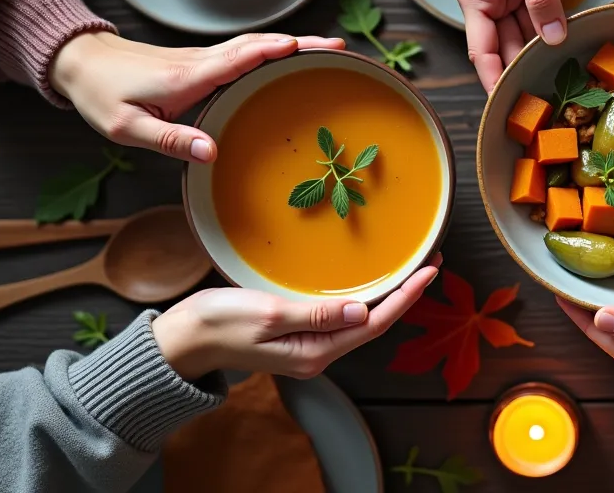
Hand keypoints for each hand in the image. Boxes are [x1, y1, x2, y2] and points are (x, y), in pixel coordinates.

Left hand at [51, 30, 343, 162]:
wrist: (80, 62)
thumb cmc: (102, 95)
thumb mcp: (128, 128)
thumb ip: (172, 139)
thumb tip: (214, 153)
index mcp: (189, 77)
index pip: (240, 58)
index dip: (274, 51)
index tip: (306, 47)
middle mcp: (201, 61)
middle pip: (259, 46)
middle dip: (301, 43)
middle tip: (339, 45)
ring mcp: (203, 59)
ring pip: (254, 45)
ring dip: (292, 43)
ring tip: (327, 48)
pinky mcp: (201, 62)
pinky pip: (245, 52)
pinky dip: (273, 49)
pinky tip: (288, 56)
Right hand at [152, 260, 439, 380]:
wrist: (182, 339)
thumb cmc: (218, 324)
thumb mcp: (268, 314)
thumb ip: (316, 314)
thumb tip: (362, 312)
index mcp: (315, 351)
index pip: (375, 323)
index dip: (406, 296)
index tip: (430, 270)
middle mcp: (318, 352)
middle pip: (374, 322)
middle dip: (404, 294)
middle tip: (430, 260)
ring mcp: (309, 344)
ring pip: (359, 318)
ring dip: (386, 293)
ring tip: (410, 267)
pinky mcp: (298, 332)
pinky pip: (340, 315)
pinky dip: (361, 295)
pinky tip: (369, 280)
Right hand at [452, 0, 565, 92]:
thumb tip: (552, 37)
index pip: (482, 52)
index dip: (493, 81)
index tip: (508, 108)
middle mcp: (485, 2)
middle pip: (503, 48)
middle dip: (522, 72)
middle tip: (549, 102)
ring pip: (520, 36)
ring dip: (537, 54)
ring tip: (560, 83)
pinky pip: (531, 19)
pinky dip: (546, 33)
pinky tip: (563, 48)